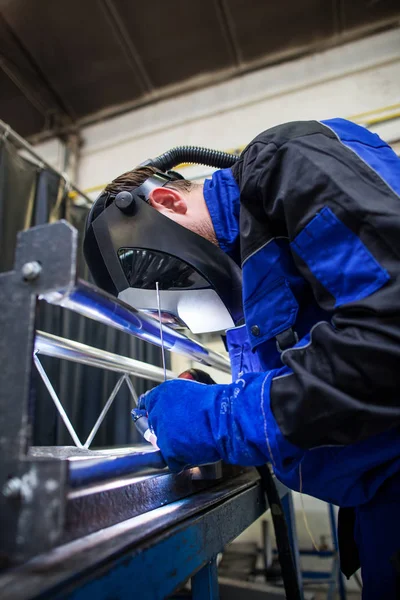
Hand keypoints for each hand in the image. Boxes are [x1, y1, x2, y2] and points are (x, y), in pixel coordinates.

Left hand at [137, 374, 271, 471]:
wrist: (224, 418)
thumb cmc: (214, 403)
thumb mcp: (190, 390)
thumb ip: (173, 399)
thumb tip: (169, 409)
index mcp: (161, 394)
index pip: (145, 405)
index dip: (150, 412)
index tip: (149, 417)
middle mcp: (157, 412)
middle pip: (153, 426)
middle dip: (165, 429)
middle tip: (184, 429)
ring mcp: (161, 433)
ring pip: (163, 444)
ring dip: (175, 444)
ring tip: (193, 438)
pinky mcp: (168, 451)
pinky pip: (171, 461)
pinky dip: (182, 460)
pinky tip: (194, 450)